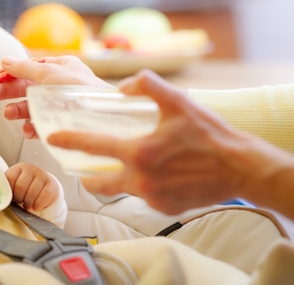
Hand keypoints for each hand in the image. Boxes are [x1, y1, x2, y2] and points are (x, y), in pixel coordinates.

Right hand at [0, 55, 111, 137]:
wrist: (104, 120)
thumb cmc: (80, 91)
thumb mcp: (50, 73)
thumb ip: (24, 68)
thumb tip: (4, 60)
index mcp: (61, 67)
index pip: (29, 68)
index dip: (9, 73)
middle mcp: (60, 85)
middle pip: (25, 87)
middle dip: (6, 92)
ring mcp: (60, 105)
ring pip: (31, 107)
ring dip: (17, 110)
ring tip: (8, 114)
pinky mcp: (61, 125)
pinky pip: (41, 124)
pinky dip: (31, 127)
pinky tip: (27, 130)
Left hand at [5, 162, 59, 211]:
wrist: (44, 188)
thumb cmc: (25, 189)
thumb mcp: (15, 185)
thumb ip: (7, 188)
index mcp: (18, 168)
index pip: (10, 178)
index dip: (10, 191)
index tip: (12, 196)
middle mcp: (31, 168)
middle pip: (21, 186)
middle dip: (19, 198)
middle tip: (21, 201)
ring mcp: (42, 174)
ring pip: (32, 193)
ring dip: (28, 203)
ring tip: (28, 205)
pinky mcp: (52, 183)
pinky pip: (44, 196)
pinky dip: (38, 205)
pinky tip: (36, 206)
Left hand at [47, 69, 293, 219]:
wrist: (241, 167)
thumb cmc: (209, 133)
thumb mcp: (178, 100)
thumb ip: (146, 85)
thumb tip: (121, 86)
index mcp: (138, 152)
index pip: (92, 146)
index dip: (69, 140)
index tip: (52, 138)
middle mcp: (140, 179)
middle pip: (97, 181)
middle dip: (85, 176)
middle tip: (80, 169)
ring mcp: (151, 197)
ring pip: (121, 190)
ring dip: (114, 181)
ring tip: (118, 170)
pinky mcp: (164, 208)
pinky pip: (144, 197)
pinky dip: (143, 187)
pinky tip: (154, 176)